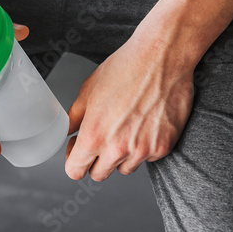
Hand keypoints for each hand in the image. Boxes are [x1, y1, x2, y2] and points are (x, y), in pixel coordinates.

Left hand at [64, 30, 194, 180]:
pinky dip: (145, 147)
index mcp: (94, 135)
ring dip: (122, 155)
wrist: (162, 57)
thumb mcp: (88, 90)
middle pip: (99, 174)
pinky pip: (148, 158)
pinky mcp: (164, 147)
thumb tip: (68, 133)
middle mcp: (118, 148)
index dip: (73, 162)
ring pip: (125, 168)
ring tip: (126, 127)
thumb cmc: (125, 68)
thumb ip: (74, 118)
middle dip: (96, 160)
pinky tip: (145, 124)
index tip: (77, 153)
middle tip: (102, 138)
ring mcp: (143, 150)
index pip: (75, 171)